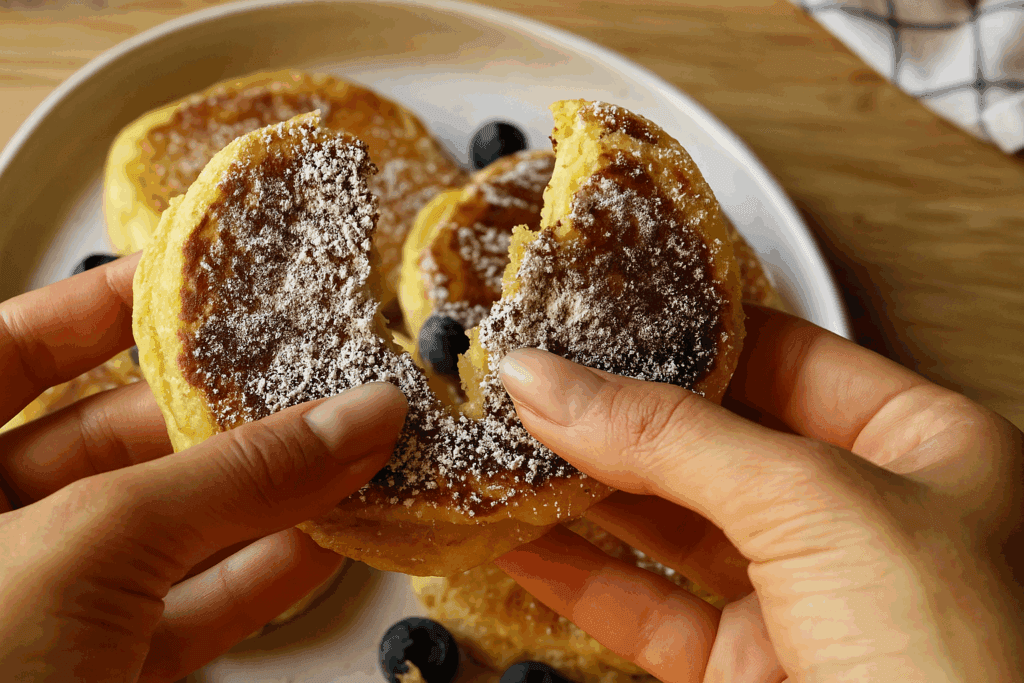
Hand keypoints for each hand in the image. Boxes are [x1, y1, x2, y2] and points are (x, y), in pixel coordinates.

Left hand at [0, 255, 407, 681]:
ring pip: (160, 532)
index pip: (9, 349)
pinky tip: (321, 542)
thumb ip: (230, 474)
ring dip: (261, 496)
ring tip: (347, 453)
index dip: (103, 305)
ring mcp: (35, 614)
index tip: (198, 276)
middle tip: (311, 376)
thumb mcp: (84, 549)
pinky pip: (183, 612)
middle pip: (105, 438)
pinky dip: (258, 578)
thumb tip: (353, 418)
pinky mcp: (94, 679)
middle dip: (219, 410)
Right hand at [495, 306, 1023, 682]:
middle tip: (537, 378)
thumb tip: (555, 383)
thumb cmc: (967, 666)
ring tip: (511, 445)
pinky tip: (525, 540)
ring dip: (583, 490)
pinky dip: (579, 576)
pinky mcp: (749, 670)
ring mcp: (802, 597)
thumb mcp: (816, 504)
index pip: (783, 355)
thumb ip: (673, 438)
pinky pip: (648, 609)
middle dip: (618, 413)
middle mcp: (863, 518)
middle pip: (713, 440)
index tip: (598, 313)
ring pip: (670, 525)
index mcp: (922, 448)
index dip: (685, 332)